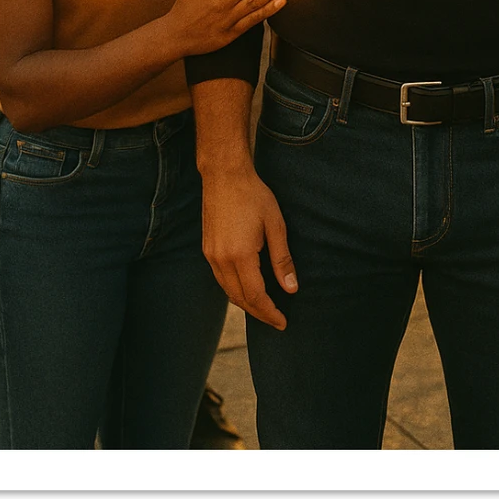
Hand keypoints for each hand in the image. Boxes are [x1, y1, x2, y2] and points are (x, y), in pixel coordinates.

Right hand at [201, 167, 296, 330]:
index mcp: (240, 256)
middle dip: (259, 313)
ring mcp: (210, 256)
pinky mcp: (207, 250)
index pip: (256, 296)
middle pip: (240, 299)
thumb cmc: (253, 196)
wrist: (224, 175)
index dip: (270, 312)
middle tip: (276, 320)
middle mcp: (221, 260)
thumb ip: (282, 259)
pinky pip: (220, 280)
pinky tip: (247, 288)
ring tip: (264, 308)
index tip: (283, 322)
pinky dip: (234, 290)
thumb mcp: (275, 225)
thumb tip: (291, 288)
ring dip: (246, 304)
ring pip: (228, 292)